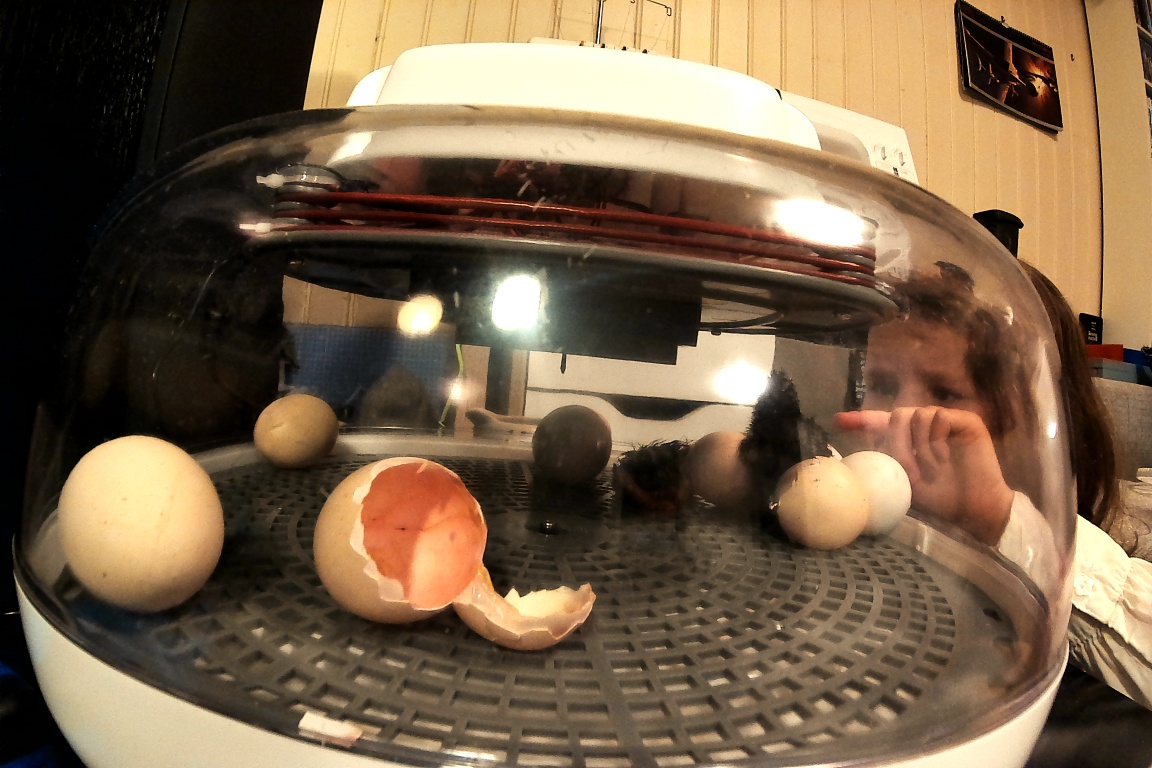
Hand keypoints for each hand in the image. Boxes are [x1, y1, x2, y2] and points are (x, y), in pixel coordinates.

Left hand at [833, 407, 1013, 544]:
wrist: (974, 509)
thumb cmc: (940, 499)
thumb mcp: (904, 483)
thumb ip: (886, 465)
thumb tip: (858, 461)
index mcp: (909, 439)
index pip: (880, 423)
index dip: (861, 420)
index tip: (838, 421)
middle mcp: (925, 426)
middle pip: (897, 416)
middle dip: (896, 444)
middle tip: (908, 471)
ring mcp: (945, 421)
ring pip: (916, 415)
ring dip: (918, 446)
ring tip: (929, 470)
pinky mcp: (965, 420)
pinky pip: (939, 416)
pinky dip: (937, 439)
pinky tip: (945, 458)